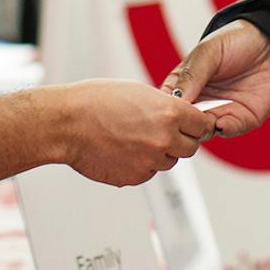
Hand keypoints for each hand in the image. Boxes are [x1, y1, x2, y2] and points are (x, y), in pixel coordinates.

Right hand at [59, 80, 214, 186]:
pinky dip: (141, 164)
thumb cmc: (95, 102)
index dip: (197, 124)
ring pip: (168, 162)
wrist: (67, 124)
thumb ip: (164, 107)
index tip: (193, 125)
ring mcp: (150, 161)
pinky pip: (148, 172)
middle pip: (190, 147)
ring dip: (159, 153)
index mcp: (169, 113)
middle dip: (180, 141)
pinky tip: (123, 150)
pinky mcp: (135, 177)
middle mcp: (164, 139)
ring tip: (134, 138)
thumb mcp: (139, 92)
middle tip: (163, 133)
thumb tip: (178, 117)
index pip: (202, 124)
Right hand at [160, 21, 269, 135]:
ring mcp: (222, 111)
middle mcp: (202, 101)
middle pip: (184, 122)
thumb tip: (175, 99)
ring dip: (203, 129)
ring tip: (205, 120)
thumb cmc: (238, 40)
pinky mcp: (243, 119)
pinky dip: (225, 130)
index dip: (165, 108)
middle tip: (185, 122)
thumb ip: (191, 75)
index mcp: (187, 83)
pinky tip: (222, 122)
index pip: (169, 101)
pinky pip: (230, 130)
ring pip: (204, 131)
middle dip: (183, 125)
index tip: (164, 111)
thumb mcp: (209, 51)